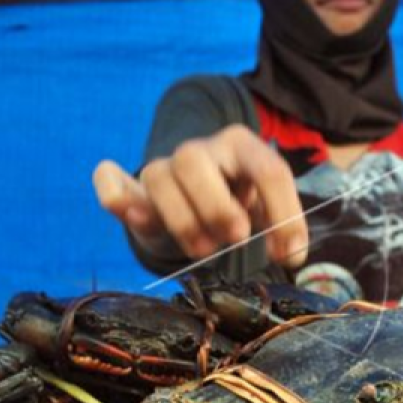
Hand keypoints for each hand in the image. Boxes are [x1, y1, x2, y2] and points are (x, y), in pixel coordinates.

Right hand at [93, 124, 307, 267]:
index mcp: (242, 147)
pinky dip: (112, 193)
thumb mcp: (265, 211)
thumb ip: (280, 227)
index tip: (290, 255)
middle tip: (237, 239)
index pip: (268, 169)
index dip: (284, 214)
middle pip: (194, 160)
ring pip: (157, 176)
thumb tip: (292, 254)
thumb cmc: (239, 206)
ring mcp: (163, 167)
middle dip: (217, 205)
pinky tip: (131, 212)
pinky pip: (111, 182)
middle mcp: (200, 150)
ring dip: (182, 219)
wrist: (199, 201)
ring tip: (204, 250)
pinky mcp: (134, 191)